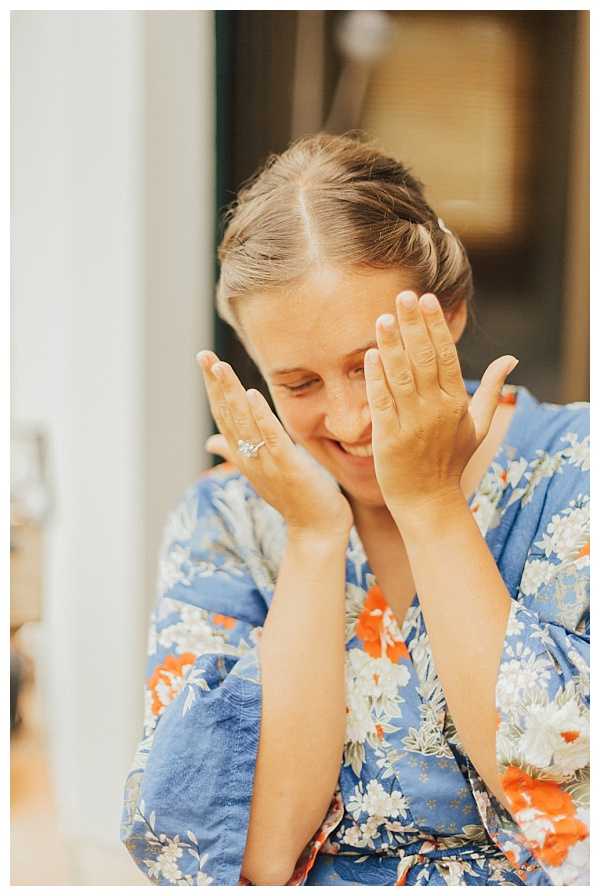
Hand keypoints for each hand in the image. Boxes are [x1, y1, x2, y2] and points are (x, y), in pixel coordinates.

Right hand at [197, 351, 353, 539]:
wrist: (316, 530)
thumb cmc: (295, 498)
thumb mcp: (263, 470)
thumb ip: (236, 452)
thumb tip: (210, 442)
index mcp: (244, 455)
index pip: (223, 415)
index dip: (213, 388)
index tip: (205, 360)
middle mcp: (249, 458)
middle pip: (227, 414)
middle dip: (215, 384)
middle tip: (204, 355)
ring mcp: (266, 463)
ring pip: (243, 422)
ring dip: (230, 393)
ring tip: (220, 366)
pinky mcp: (287, 467)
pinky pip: (270, 438)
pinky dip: (259, 416)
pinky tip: (251, 394)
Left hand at [364, 290, 517, 524]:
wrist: (428, 501)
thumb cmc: (451, 461)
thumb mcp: (478, 425)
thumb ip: (491, 390)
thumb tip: (510, 360)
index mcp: (456, 403)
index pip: (446, 356)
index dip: (435, 326)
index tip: (426, 299)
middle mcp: (436, 410)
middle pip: (424, 359)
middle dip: (413, 325)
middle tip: (403, 295)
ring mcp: (412, 424)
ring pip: (401, 377)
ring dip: (392, 346)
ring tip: (383, 318)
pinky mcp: (389, 439)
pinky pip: (382, 403)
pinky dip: (376, 379)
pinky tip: (370, 356)